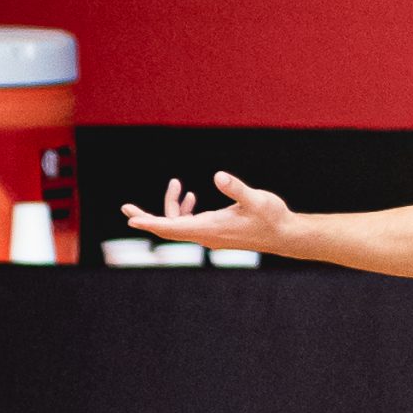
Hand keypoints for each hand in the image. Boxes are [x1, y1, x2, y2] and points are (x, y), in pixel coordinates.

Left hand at [121, 172, 297, 253]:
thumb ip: (237, 188)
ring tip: (177, 186)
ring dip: (172, 208)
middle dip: (147, 218)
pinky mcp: (215, 234)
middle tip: (126, 209)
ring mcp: (210, 236)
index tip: (131, 220)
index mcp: (211, 228)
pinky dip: (185, 212)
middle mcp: (206, 235)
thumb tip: (219, 176)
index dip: (150, 222)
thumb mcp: (257, 199)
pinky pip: (190, 225)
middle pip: (168, 229)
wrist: (286, 235)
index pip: (173, 227)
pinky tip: (191, 198)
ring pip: (179, 225)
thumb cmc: (273, 217)